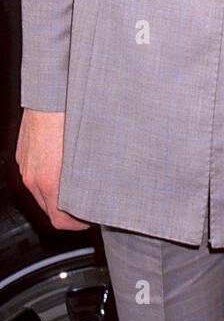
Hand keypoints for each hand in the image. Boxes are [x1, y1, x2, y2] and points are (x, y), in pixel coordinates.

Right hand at [16, 109, 91, 229]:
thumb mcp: (84, 150)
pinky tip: (63, 167)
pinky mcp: (23, 156)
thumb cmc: (69, 117)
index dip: (76, 225)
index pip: (59, 220)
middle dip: (68, 212)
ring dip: (57, 194)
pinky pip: (34, 175)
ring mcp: (26, 166)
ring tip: (78, 184)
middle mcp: (33, 177)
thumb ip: (88, 174)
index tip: (90, 219)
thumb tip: (103, 186)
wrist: (47, 95)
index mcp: (48, 181)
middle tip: (88, 205)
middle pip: (49, 210)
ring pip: (41, 192)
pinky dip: (48, 178)